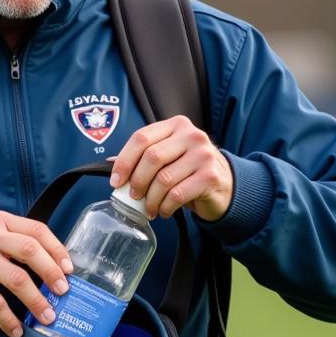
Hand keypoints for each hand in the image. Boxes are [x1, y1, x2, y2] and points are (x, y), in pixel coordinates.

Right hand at [0, 212, 73, 336]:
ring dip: (37, 301)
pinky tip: (17, 330)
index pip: (37, 230)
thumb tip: (58, 268)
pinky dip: (9, 320)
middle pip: (30, 251)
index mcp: (1, 221)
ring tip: (47, 316)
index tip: (69, 269)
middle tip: (63, 291)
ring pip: (17, 280)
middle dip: (51, 273)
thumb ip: (19, 242)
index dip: (57, 250)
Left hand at [109, 116, 232, 220]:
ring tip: (149, 208)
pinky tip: (164, 211)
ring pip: (164, 179)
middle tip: (133, 197)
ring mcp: (203, 155)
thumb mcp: (168, 156)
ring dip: (151, 199)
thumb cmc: (189, 170)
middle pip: (152, 157)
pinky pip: (177, 195)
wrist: (225, 185)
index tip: (116, 181)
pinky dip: (165, 207)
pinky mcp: (210, 176)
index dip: (124, 161)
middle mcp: (191, 135)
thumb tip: (110, 164)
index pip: (141, 138)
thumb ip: (143, 156)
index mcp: (176, 125)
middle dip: (137, 181)